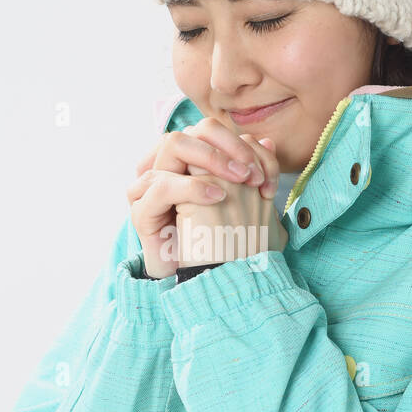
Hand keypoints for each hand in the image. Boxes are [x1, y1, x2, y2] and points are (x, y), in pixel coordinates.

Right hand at [126, 118, 270, 276]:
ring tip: (240, 180)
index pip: (213, 131)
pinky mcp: (142, 208)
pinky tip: (218, 198)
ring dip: (212, 158)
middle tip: (252, 172)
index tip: (266, 176)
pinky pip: (163, 184)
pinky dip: (193, 187)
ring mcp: (150, 184)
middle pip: (194, 130)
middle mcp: (168, 166)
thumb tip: (269, 142)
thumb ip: (253, 172)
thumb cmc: (222, 243)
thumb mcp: (245, 205)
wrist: (201, 281)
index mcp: (190, 162)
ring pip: (174, 144)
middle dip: (229, 145)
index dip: (243, 146)